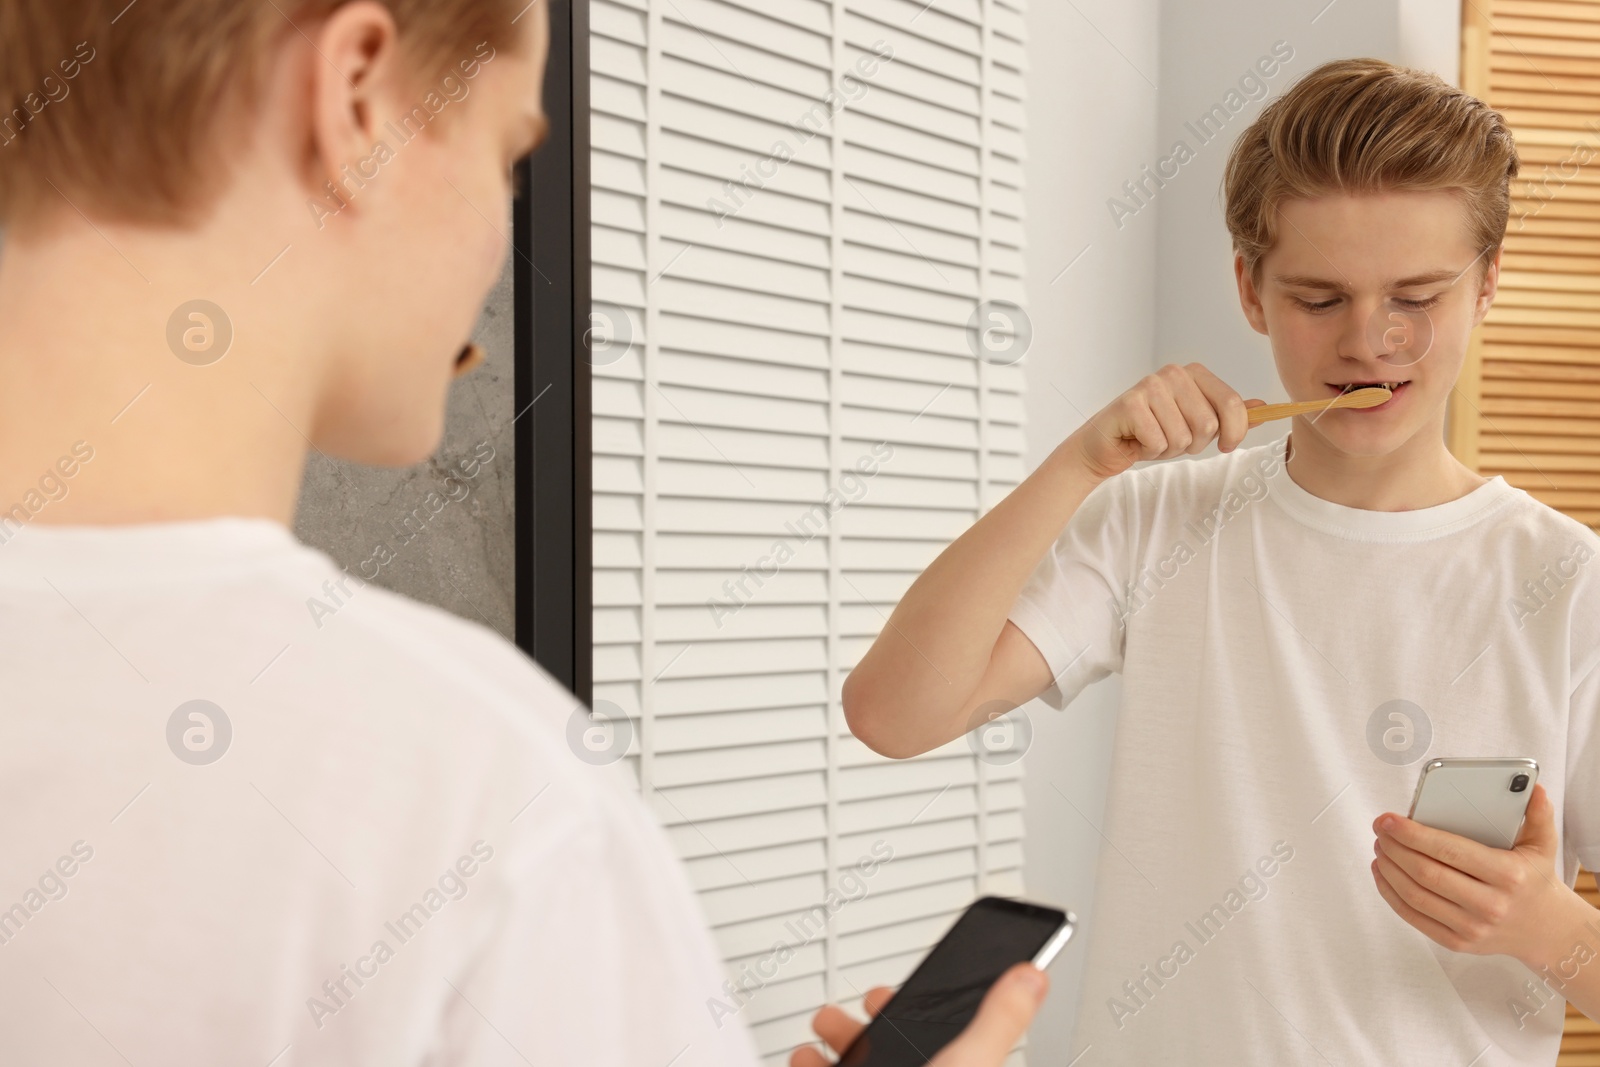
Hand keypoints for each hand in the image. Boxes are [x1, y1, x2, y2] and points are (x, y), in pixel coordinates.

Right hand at [790, 963, 1047, 1066]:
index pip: (943, 1042)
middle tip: (838, 1017)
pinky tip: (802, 1064)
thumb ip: (999, 1023)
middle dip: (858, 1029)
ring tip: (810, 1045)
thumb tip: (1032, 977)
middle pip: (893, 1058)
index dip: (912, 1011)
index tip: (885, 993)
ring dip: (831, 1055)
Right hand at [1066, 363, 1262, 481]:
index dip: (1236, 432)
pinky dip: (1150, 450)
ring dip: (1170, 449)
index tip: (1227, 446)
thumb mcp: (1196, 426)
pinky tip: (1138, 440)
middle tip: (1173, 440)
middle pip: (1208, 423)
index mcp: (1194, 373)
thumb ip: (1228, 416)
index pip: (1232, 403)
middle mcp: (1174, 373)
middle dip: (1194, 444)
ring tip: (1154, 439)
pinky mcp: (1131, 403)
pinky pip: (1159, 442)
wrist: (1107, 445)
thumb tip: (1262, 408)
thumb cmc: (1152, 433)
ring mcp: (1151, 385)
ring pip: (1184, 436)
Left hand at [1371, 783, 1579, 963]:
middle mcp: (1490, 904)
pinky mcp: (1458, 942)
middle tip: (1380, 829)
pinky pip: (1414, 917)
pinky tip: (1382, 873)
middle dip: (1394, 847)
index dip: (1413, 834)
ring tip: (1380, 846)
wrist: (1547, 930)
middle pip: (1426, 873)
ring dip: (1388, 868)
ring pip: (1415, 895)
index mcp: (1508, 875)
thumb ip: (1538, 814)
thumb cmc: (1535, 879)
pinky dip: (1390, 893)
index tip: (1388, 819)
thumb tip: (1535, 788)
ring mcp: (1472, 928)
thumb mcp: (1543, 845)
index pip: (1450, 851)